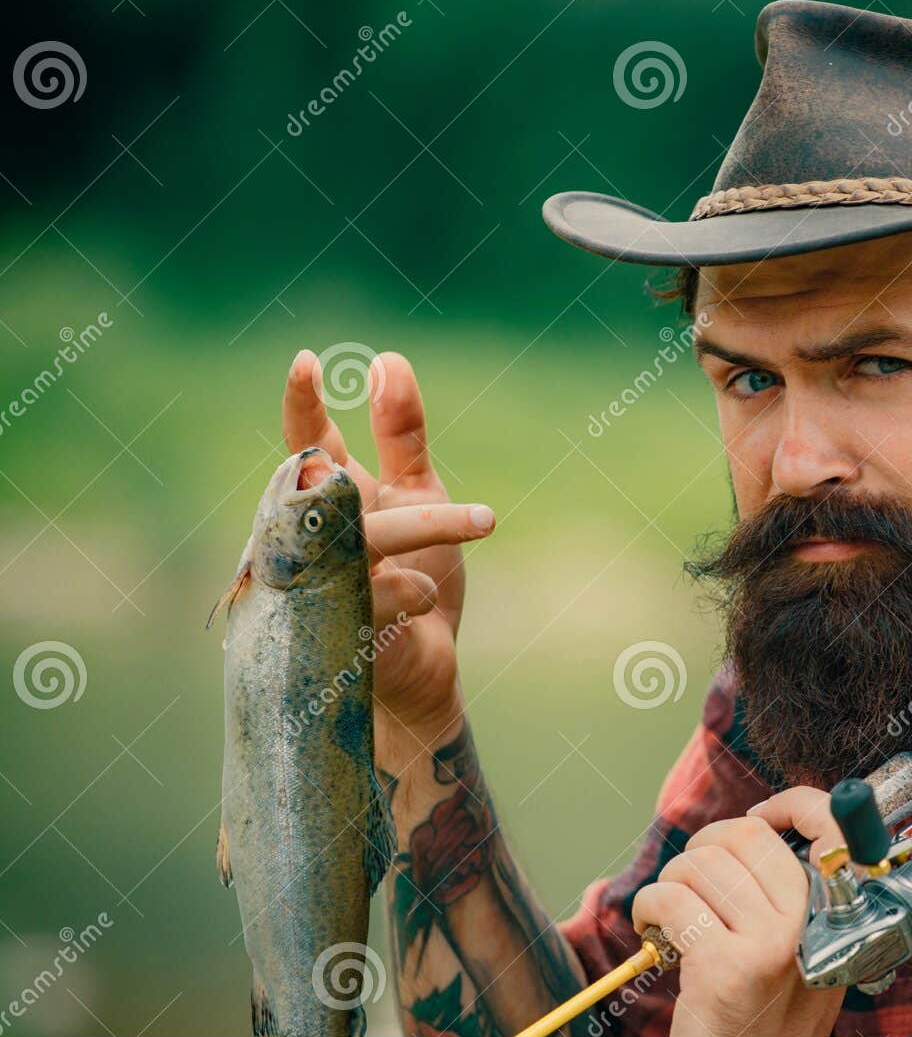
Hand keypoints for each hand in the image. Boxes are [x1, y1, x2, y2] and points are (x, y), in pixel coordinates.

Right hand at [281, 349, 493, 763]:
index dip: (303, 406)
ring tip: (484, 530)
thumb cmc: (410, 580)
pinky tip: (426, 594)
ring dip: (428, 534)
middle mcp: (308, 540)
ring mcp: (314, 587)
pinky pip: (369, 600)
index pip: (307, 446)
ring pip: (361, 547)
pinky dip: (408, 590)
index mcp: (327, 502)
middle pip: (343, 502)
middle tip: (484, 516)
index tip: (307, 361)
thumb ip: (400, 436)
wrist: (420, 676)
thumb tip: (387, 361)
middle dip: (415, 507)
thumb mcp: (417, 498)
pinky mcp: (332, 633)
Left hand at [630, 793, 845, 1036]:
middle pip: (747, 835)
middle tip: (694, 885)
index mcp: (838, 917)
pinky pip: (671, 898)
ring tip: (675, 922)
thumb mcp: (803, 955)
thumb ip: (794, 898)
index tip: (762, 814)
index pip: (832, 827)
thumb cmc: (763, 1021)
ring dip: (671, 884)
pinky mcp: (726, 966)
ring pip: (700, 863)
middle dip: (705, 848)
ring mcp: (773, 945)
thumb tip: (761, 827)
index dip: (793, 804)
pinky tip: (656, 936)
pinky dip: (648, 909)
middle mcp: (813, 926)